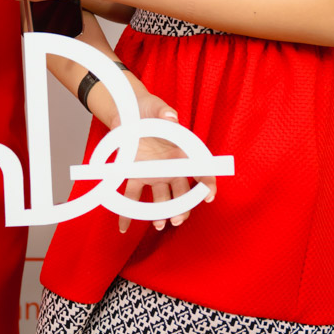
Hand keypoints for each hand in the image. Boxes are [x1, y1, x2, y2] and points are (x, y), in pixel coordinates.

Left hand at [115, 95, 216, 234]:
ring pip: (161, 198)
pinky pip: (132, 196)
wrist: (128, 110)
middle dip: (183, 207)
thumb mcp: (156, 106)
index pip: (200, 169)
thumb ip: (164, 112)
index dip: (207, 183)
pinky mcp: (135, 174)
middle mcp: (170, 166)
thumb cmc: (148, 108)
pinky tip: (124, 227)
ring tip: (159, 224)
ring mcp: (154, 173)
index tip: (209, 196)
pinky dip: (127, 212)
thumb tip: (172, 117)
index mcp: (181, 151)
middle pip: (182, 191)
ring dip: (161, 213)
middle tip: (178, 218)